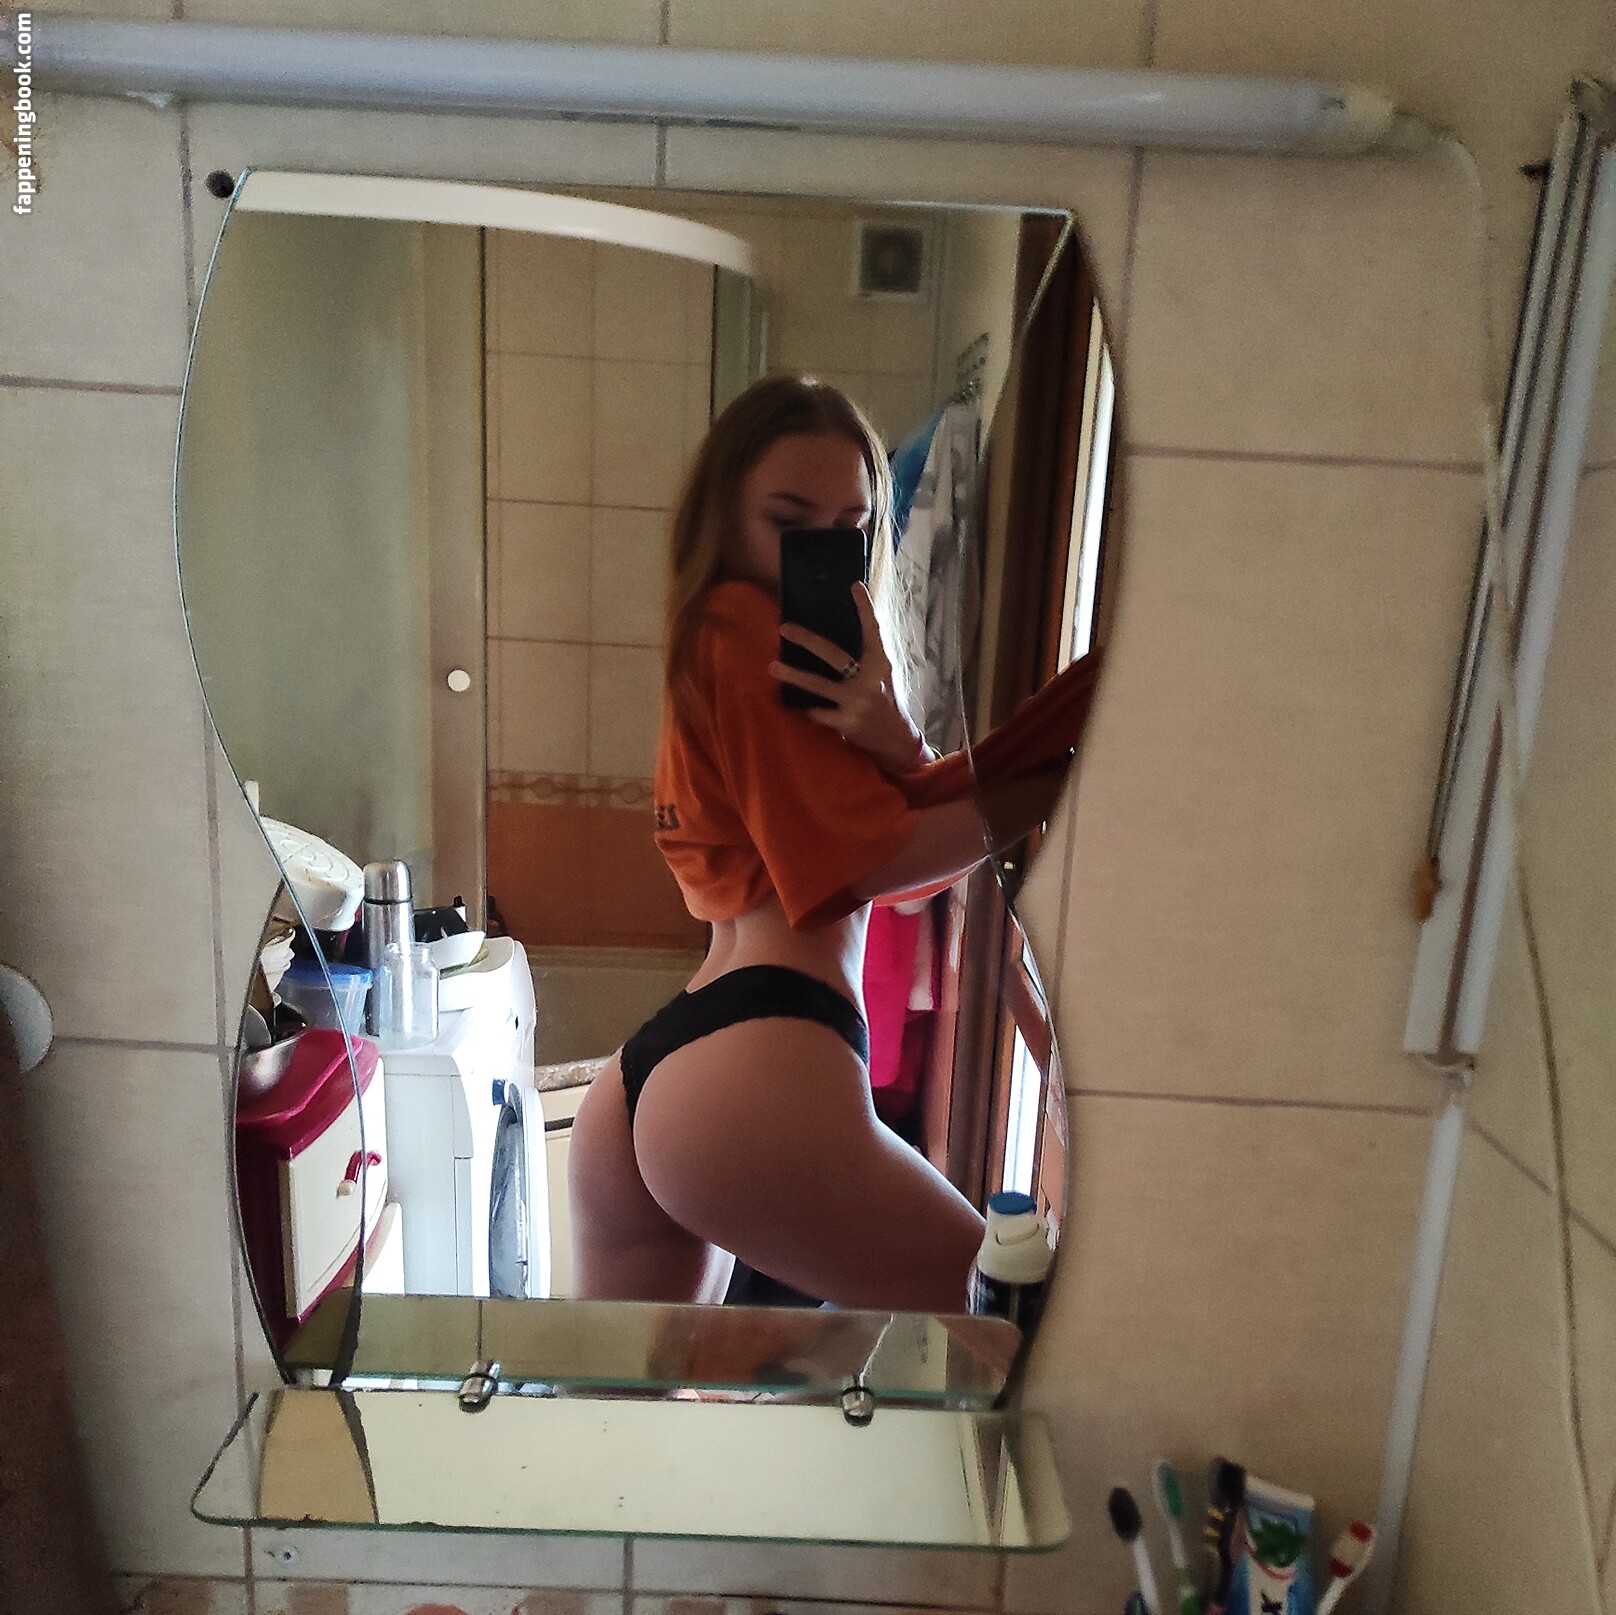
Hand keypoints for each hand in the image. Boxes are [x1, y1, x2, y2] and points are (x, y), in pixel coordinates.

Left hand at [769, 582, 927, 772]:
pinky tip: (797, 705)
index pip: (873, 630)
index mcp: (879, 664)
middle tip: (784, 628)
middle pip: (834, 655)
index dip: (865, 608)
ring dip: (794, 676)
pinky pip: (819, 712)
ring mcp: (857, 701)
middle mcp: (869, 680)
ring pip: (819, 686)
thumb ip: (864, 659)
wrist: (896, 740)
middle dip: (808, 641)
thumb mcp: (882, 675)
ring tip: (772, 667)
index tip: (854, 586)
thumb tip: (833, 641)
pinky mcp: (847, 722)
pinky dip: (809, 708)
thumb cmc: (885, 702)